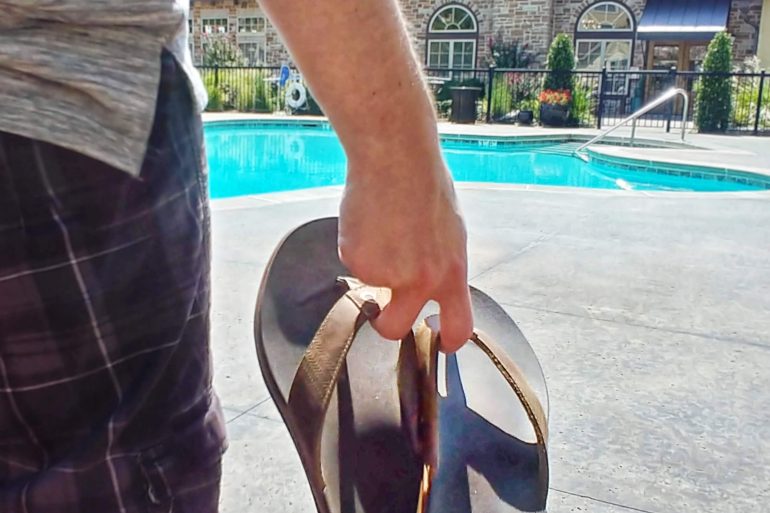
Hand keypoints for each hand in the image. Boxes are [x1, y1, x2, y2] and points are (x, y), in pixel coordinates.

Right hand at [338, 149, 472, 352]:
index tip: (441, 342)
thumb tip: (431, 281)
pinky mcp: (356, 260)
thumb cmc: (426, 186)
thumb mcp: (451, 232)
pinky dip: (357, 245)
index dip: (449, 342)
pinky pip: (353, 262)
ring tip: (382, 226)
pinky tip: (368, 219)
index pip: (458, 326)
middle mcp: (419, 281)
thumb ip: (441, 265)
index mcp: (451, 273)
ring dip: (372, 263)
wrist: (396, 159)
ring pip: (370, 284)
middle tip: (381, 309)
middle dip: (384, 325)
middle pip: (394, 329)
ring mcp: (385, 274)